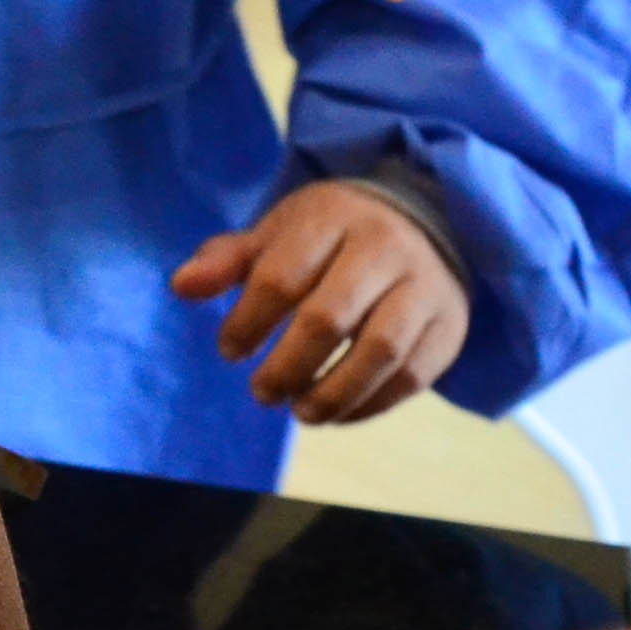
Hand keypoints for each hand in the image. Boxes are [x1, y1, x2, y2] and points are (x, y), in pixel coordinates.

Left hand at [168, 179, 469, 421]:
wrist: (425, 221)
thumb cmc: (333, 235)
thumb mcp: (280, 232)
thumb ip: (229, 259)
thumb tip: (182, 286)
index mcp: (333, 216)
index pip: (281, 276)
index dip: (248, 321)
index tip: (229, 350)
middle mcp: (385, 247)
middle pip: (329, 317)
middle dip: (288, 365)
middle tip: (260, 392)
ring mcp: (424, 287)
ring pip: (379, 351)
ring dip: (333, 393)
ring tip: (299, 411)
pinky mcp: (448, 326)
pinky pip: (411, 376)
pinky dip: (369, 404)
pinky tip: (336, 413)